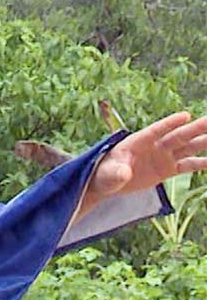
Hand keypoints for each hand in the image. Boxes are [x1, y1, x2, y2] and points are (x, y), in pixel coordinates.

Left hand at [86, 111, 206, 203]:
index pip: (156, 130)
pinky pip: (188, 165)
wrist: (108, 183)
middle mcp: (155, 146)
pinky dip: (201, 163)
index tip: (185, 116)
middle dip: (196, 128)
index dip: (170, 123)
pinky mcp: (168, 169)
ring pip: (188, 147)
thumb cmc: (104, 174)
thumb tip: (124, 173)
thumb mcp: (107, 174)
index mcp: (138, 141)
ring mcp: (163, 156)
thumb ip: (116, 172)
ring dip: (205, 142)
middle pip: (179, 135)